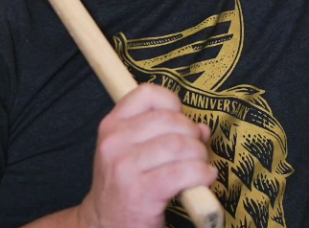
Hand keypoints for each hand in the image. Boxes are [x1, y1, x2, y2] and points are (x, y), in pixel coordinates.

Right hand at [77, 84, 216, 227]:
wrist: (104, 225)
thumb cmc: (125, 184)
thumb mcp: (134, 151)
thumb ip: (165, 132)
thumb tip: (202, 128)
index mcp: (112, 125)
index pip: (148, 94)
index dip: (172, 103)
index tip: (179, 121)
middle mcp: (114, 143)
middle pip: (171, 120)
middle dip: (192, 134)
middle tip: (195, 150)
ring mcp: (125, 167)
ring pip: (180, 145)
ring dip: (199, 155)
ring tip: (200, 166)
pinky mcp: (141, 192)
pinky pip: (183, 172)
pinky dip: (202, 173)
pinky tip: (204, 178)